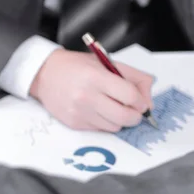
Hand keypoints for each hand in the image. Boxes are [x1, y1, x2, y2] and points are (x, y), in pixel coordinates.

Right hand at [29, 49, 153, 131]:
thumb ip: (134, 78)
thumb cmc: (78, 66)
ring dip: (120, 120)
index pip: (130, 96)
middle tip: (135, 111)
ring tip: (114, 107)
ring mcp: (79, 112)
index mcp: (97, 77)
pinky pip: (101, 130)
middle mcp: (87, 96)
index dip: (141, 102)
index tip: (142, 102)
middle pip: (125, 117)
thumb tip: (149, 101)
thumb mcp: (108, 63)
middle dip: (136, 116)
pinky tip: (99, 110)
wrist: (45, 74)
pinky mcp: (74, 124)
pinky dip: (106, 122)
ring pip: (115, 127)